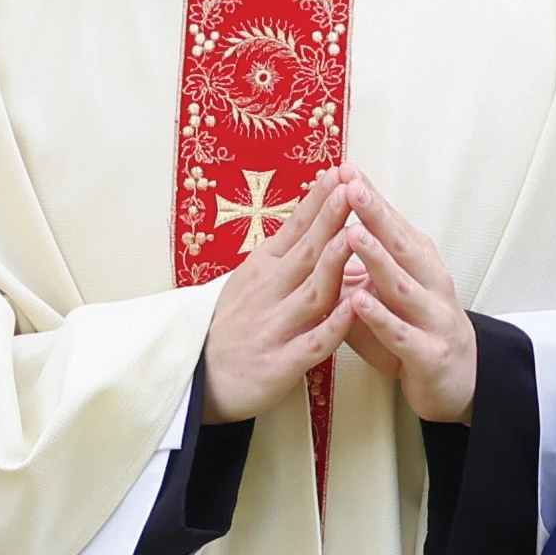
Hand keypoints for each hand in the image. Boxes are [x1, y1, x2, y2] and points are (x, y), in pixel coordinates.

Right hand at [198, 179, 352, 416]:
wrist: (200, 381)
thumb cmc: (235, 326)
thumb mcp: (250, 280)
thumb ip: (285, 252)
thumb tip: (317, 215)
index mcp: (263, 269)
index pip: (294, 229)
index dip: (317, 201)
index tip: (339, 173)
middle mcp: (268, 293)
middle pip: (306, 253)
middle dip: (330, 220)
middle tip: (352, 190)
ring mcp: (274, 328)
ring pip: (311, 293)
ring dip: (334, 264)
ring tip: (356, 237)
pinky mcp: (279, 365)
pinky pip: (312, 343)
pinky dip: (333, 326)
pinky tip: (353, 308)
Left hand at [322, 172, 481, 422]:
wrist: (459, 383)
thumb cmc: (415, 333)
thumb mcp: (388, 295)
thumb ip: (360, 269)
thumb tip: (322, 233)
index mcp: (419, 265)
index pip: (393, 224)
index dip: (370, 198)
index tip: (345, 169)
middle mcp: (431, 284)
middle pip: (400, 244)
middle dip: (375, 214)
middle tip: (350, 186)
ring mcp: (433, 318)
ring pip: (402, 285)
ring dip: (377, 259)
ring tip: (351, 235)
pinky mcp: (430, 354)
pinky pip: (402, 334)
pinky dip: (380, 319)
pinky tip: (358, 303)